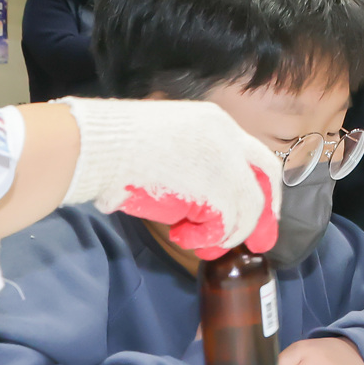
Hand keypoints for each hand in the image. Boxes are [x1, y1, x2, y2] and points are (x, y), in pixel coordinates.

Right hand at [60, 98, 282, 256]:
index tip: (259, 211)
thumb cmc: (118, 146)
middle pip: (264, 182)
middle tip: (259, 242)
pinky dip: (205, 238)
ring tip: (193, 240)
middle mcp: (228, 139)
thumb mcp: (170, 140)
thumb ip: (197, 159)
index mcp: (217, 122)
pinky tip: (181, 236)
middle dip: (263, 216)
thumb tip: (209, 196)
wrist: (99, 147)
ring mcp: (225, 164)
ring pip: (245, 211)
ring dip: (222, 234)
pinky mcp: (215, 191)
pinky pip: (225, 226)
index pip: (256, 157)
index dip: (262, 188)